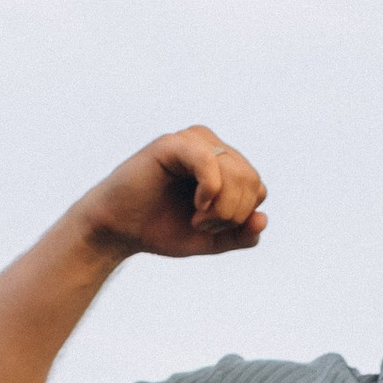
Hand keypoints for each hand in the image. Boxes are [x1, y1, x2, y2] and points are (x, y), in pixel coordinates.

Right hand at [77, 126, 267, 260]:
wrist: (119, 230)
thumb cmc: (161, 229)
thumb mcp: (211, 240)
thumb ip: (241, 235)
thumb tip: (263, 219)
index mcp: (222, 165)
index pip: (257, 187)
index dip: (243, 216)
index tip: (213, 230)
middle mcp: (210, 147)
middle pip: (251, 180)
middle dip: (234, 213)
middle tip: (204, 225)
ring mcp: (192, 142)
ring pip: (237, 171)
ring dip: (222, 208)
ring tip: (198, 219)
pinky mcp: (172, 144)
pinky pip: (210, 161)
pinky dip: (212, 190)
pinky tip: (198, 206)